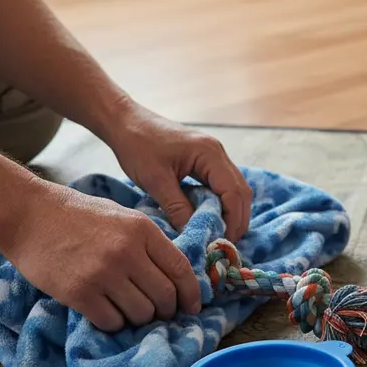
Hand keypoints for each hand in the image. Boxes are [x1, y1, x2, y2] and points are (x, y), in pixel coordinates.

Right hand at [6, 180, 200, 331]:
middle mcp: (127, 251)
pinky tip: (107, 312)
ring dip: (140, 318)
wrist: (30, 216)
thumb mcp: (123, 217)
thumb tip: (176, 274)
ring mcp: (103, 274)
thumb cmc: (78, 215)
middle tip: (160, 313)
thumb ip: (149, 242)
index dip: (192, 293)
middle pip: (164, 296)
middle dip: (167, 310)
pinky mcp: (79, 293)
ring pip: (140, 313)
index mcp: (143, 229)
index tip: (193, 307)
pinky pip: (111, 321)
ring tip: (130, 310)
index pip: (181, 269)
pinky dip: (114, 322)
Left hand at [105, 104, 251, 240]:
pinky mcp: (205, 159)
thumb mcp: (155, 180)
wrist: (126, 122)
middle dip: (237, 218)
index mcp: (210, 154)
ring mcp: (214, 155)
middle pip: (241, 191)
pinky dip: (222, 203)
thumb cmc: (138, 146)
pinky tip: (212, 217)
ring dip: (232, 212)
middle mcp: (218, 153)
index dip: (233, 219)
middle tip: (227, 244)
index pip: (233, 192)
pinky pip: (223, 184)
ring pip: (235, 188)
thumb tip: (194, 233)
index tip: (224, 242)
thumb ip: (177, 207)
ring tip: (221, 234)